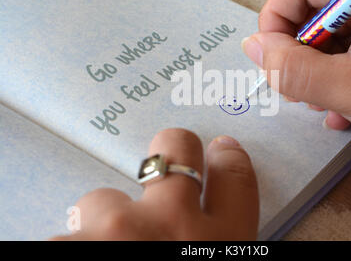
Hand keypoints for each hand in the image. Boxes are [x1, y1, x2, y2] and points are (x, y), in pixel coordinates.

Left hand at [50, 129, 257, 239]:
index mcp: (222, 241)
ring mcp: (117, 229)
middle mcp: (174, 225)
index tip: (222, 149)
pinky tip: (80, 253)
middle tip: (162, 164)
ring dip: (103, 225)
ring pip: (103, 200)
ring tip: (102, 247)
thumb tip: (206, 218)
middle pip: (174, 150)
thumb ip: (219, 238)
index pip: (236, 179)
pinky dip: (73, 244)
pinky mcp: (68, 240)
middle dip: (169, 150)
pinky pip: (65, 233)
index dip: (228, 158)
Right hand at [242, 0, 350, 166]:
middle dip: (299, 51)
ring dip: (319, 70)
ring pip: (335, 34)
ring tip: (323, 104)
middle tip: (296, 87)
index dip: (276, 18)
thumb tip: (255, 48)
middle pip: (318, 9)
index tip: (268, 55)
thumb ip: (294, 69)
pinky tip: (343, 109)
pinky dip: (342, 76)